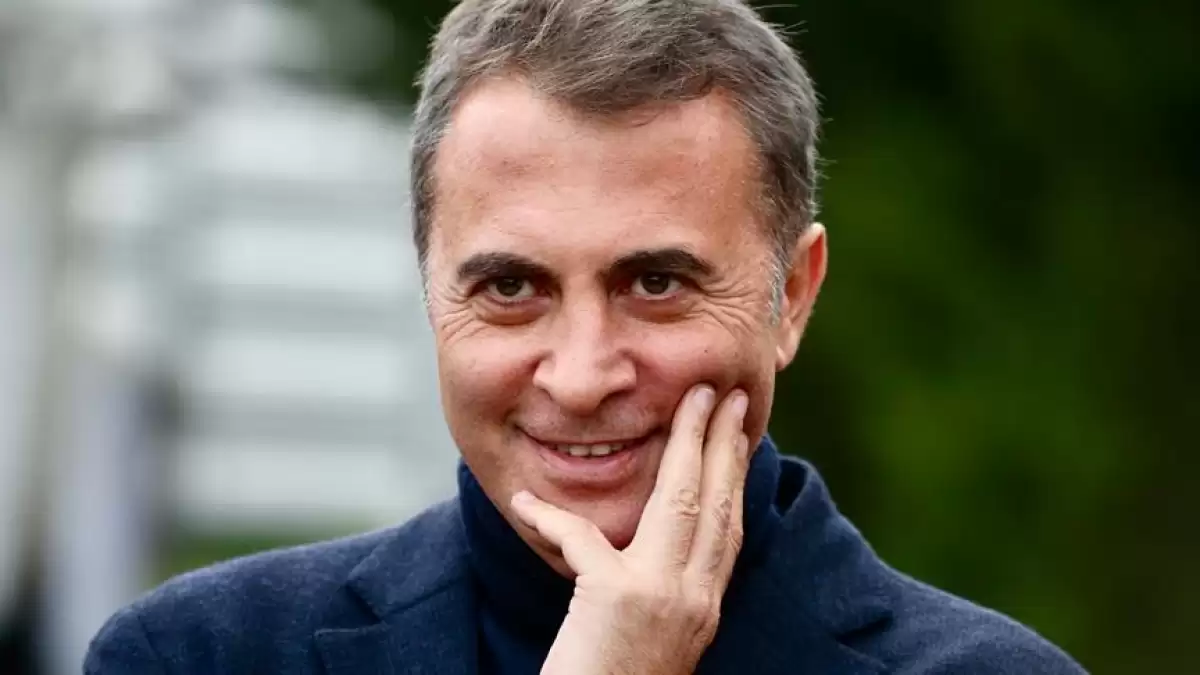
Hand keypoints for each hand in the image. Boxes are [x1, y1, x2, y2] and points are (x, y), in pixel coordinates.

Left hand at [510, 385, 750, 674]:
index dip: (735, 475)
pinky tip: (527, 503)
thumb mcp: (648, 635)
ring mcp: (661, 598)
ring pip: (683, 504)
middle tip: (729, 393)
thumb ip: (657, 589)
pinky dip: (552, 520)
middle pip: (718, 505)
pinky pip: (583, 542)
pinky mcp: (616, 600)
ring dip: (689, 445)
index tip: (740, 431)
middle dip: (725, 442)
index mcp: (702, 608)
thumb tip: (640, 547)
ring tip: (695, 402)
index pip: (729, 527)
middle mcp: (694, 601)